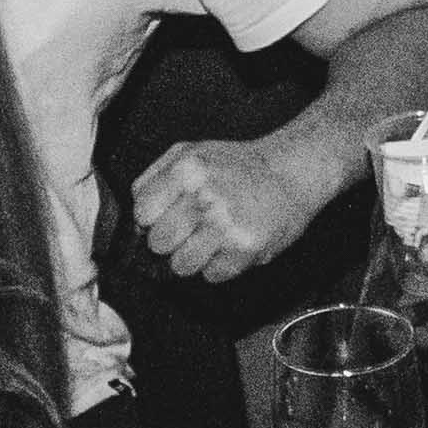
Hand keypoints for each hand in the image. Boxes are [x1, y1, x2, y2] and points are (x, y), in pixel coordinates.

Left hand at [131, 136, 329, 282]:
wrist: (291, 171)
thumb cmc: (239, 164)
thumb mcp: (192, 151)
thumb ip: (156, 177)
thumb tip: (136, 213)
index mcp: (187, 169)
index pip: (142, 214)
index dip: (152, 219)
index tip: (166, 216)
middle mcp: (205, 197)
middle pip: (158, 243)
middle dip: (170, 240)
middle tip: (191, 229)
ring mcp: (226, 225)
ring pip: (181, 266)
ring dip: (193, 258)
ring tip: (210, 240)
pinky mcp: (246, 248)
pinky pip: (212, 275)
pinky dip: (220, 266)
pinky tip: (231, 245)